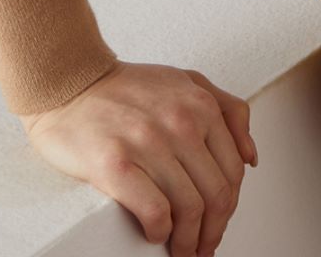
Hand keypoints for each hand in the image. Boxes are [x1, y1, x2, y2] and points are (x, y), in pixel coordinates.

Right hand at [16, 59, 257, 253]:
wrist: (69, 83)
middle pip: (216, 195)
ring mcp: (149, 142)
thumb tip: (251, 156)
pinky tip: (155, 233)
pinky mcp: (116, 164)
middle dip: (213, 232)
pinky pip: (155, 213)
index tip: (217, 225)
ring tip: (179, 250)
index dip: (229, 208)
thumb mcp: (185, 81)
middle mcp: (181, 121)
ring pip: (190, 209)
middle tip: (202, 248)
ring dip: (188, 242)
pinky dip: (160, 232)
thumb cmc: (125, 88)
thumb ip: (227, 109)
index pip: (233, 171)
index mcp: (201, 104)